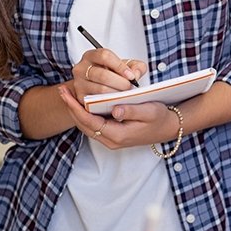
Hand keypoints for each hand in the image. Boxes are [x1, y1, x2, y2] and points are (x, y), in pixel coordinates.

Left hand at [57, 88, 177, 149]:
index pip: (90, 121)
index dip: (75, 107)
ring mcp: (111, 140)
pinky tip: (81, 103)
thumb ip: (132, 110)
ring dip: (75, 111)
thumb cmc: (160, 118)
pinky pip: (93, 126)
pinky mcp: (112, 135)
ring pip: (86, 126)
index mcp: (118, 135)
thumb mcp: (150, 111)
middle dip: (70, 108)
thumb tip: (115, 110)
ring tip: (67, 95)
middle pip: (83, 125)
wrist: (168, 128)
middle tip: (62, 91)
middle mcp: (111, 140)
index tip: (66, 94)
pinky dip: (84, 114)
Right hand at [71, 48, 145, 98]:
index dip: (120, 66)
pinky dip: (109, 102)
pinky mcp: (80, 97)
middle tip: (130, 88)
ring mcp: (79, 83)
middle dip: (121, 83)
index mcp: (92, 56)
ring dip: (116, 93)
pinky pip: (96, 101)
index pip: (105, 56)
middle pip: (103, 75)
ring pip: (100, 89)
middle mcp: (81, 68)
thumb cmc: (114, 74)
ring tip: (125, 95)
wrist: (103, 87)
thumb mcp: (127, 67)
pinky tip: (117, 101)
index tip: (131, 76)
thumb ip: (136, 67)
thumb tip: (136, 74)